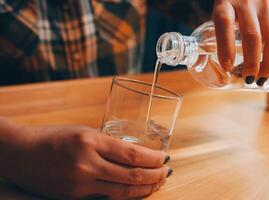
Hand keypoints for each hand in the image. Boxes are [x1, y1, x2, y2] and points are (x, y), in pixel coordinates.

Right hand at [2, 124, 170, 198]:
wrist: (23, 153)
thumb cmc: (54, 137)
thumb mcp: (84, 132)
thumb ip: (107, 144)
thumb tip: (134, 155)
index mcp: (91, 140)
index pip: (132, 154)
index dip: (153, 159)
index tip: (164, 158)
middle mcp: (87, 163)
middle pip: (132, 175)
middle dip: (155, 176)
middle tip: (167, 173)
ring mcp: (80, 183)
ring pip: (123, 191)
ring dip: (145, 189)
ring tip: (158, 184)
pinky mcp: (75, 197)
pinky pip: (108, 198)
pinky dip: (127, 195)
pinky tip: (137, 191)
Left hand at [213, 0, 268, 85]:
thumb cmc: (230, 2)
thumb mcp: (219, 11)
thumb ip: (217, 32)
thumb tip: (217, 64)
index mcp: (225, 3)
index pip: (224, 24)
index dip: (226, 48)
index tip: (227, 67)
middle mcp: (247, 2)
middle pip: (252, 36)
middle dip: (251, 63)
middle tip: (248, 78)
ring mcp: (267, 5)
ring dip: (268, 64)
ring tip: (261, 79)